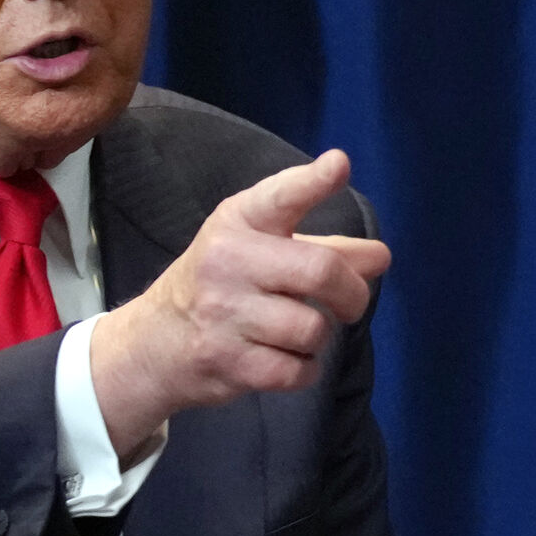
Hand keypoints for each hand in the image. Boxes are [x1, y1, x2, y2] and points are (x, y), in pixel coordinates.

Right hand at [89, 149, 389, 457]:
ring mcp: (224, 312)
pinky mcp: (228, 361)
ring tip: (295, 332)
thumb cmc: (223, 283)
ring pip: (313, 329)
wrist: (156, 340)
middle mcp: (227, 260)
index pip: (279, 197)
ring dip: (317, 336)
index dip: (313, 182)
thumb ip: (324, 248)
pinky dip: (303, 369)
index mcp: (238, 221)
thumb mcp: (262, 249)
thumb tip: (380, 257)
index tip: (339, 165)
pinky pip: (298, 370)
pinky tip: (283, 358)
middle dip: (352, 294)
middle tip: (349, 304)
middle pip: (321, 272)